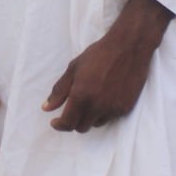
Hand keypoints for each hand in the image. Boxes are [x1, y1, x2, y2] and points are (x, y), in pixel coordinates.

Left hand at [44, 0, 172, 133]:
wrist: (128, 47)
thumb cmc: (99, 54)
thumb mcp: (73, 69)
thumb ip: (59, 91)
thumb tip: (46, 108)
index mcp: (81, 95)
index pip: (68, 123)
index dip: (59, 125)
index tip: (55, 122)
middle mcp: (97, 105)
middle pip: (81, 127)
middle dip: (74, 122)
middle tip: (72, 111)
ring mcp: (113, 108)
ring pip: (96, 124)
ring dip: (90, 117)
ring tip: (91, 100)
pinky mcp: (125, 108)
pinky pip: (110, 118)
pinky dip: (104, 112)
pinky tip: (105, 97)